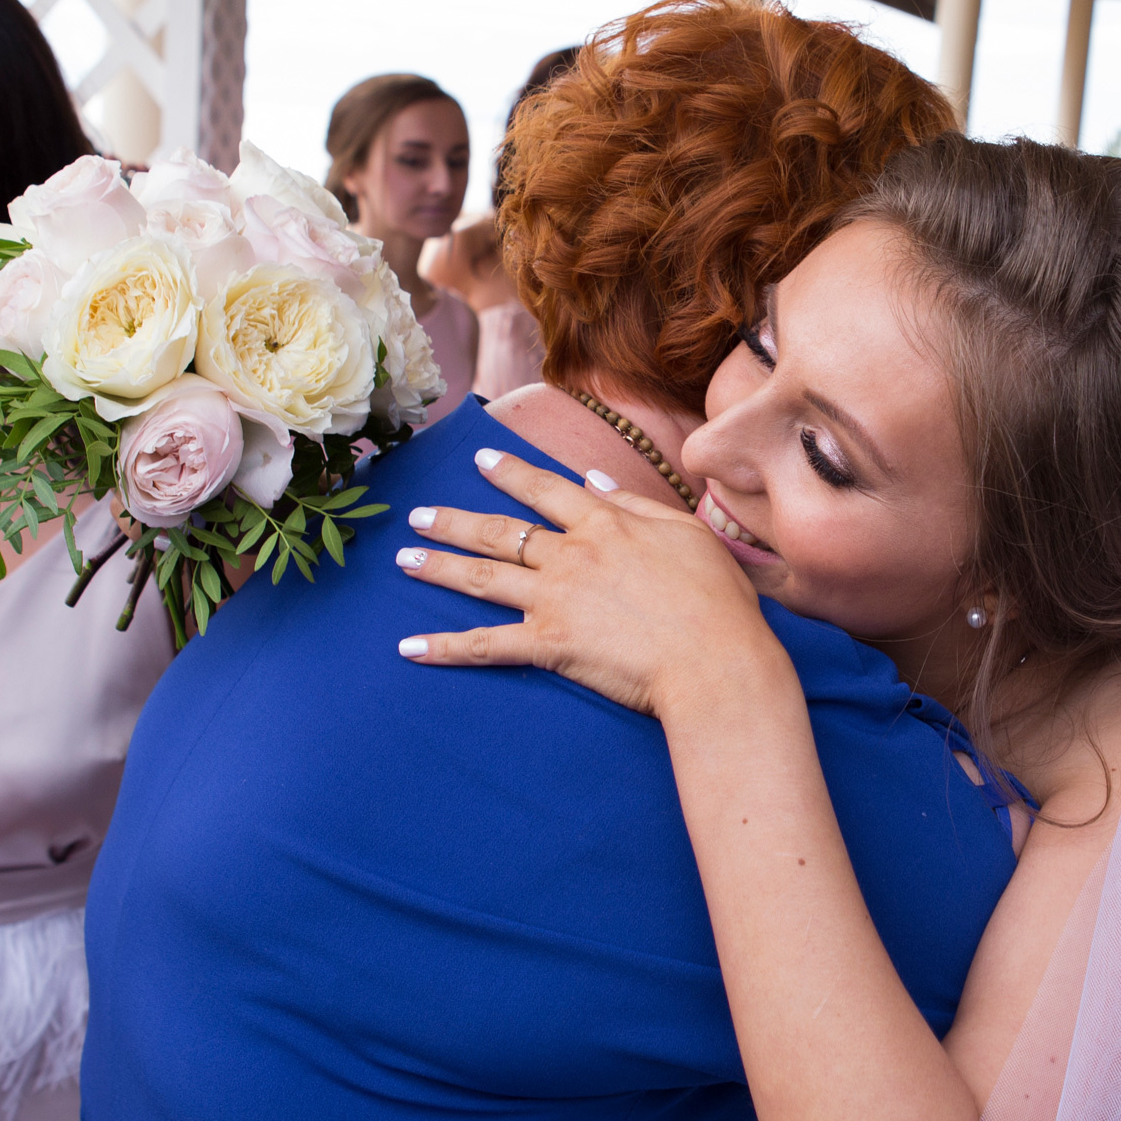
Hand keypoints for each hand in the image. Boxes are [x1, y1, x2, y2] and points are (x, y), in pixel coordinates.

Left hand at [394, 449, 785, 716]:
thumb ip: (636, 504)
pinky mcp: (549, 645)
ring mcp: (555, 599)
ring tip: (404, 559)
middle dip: (455, 520)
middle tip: (419, 514)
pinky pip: (485, 645)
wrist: (716, 661)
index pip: (547, 489)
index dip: (511, 472)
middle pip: (501, 531)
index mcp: (606, 524)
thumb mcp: (687, 534)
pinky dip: (444, 648)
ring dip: (439, 566)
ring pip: (483, 577)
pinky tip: (409, 648)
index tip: (481, 459)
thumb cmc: (716, 602)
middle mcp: (572, 554)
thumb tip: (593, 478)